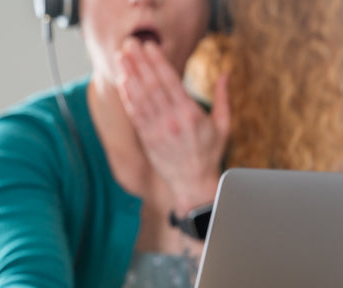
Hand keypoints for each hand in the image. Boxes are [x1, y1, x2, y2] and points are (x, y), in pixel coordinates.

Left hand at [117, 38, 230, 213]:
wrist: (192, 184)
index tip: (149, 46)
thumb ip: (224, 99)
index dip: (157, 62)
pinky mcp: (147, 140)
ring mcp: (157, 131)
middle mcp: (171, 121)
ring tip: (121, 58)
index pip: (170, 82)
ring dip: (130, 76)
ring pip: (140, 99)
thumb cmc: (209, 154)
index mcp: (190, 114)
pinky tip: (123, 83)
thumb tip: (226, 73)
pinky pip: (135, 115)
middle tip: (129, 44)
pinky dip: (128, 98)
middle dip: (139, 63)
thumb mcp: (223, 126)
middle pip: (152, 86)